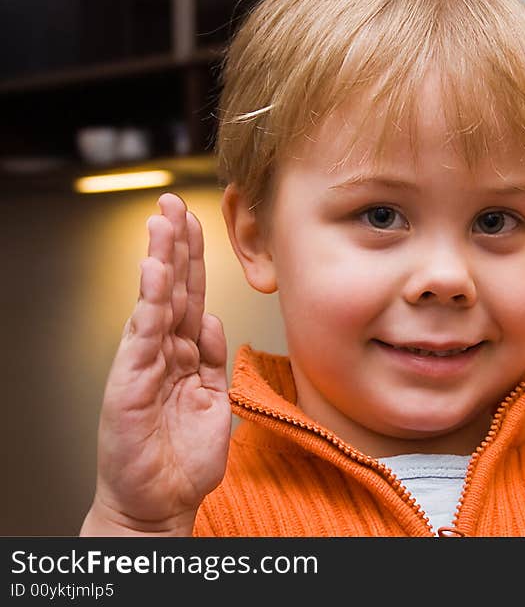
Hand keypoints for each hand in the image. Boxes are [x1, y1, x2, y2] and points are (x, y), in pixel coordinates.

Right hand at [81, 193, 229, 535]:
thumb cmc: (182, 457)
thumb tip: (213, 321)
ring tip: (163, 221)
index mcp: (183, 354)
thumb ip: (213, 359)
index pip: (191, 296)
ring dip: (161, 260)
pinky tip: (156, 272)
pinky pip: (145, 333)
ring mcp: (144, 362)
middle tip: (174, 203)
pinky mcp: (130, 379)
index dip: (194, 260)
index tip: (197, 223)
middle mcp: (162, 352)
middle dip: (175, 245)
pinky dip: (152, 301)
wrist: (160, 501)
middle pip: (173, 288)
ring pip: (156, 301)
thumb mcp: (213, 399)